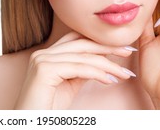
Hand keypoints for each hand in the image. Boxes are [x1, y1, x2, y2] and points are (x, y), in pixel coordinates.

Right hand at [14, 32, 135, 108]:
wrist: (30, 123)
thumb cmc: (47, 109)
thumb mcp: (70, 85)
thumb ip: (82, 71)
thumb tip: (102, 62)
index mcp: (47, 54)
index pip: (77, 39)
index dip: (100, 41)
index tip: (121, 47)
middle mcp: (42, 53)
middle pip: (81, 43)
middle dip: (108, 47)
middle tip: (129, 51)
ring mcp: (41, 60)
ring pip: (82, 57)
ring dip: (108, 65)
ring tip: (124, 73)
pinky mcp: (44, 70)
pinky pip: (78, 68)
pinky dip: (97, 74)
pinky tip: (110, 80)